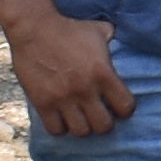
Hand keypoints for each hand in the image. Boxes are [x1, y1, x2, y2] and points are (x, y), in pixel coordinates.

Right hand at [2, 3, 130, 139]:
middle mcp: (85, 89)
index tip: (118, 106)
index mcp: (103, 73)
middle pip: (104, 126)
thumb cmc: (68, 29)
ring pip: (81, 132)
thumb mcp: (98, 31)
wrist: (34, 28)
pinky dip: (60, 127)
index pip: (126, 107)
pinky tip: (61, 118)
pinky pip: (56, 130)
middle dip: (104, 123)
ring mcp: (63, 98)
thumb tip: (122, 42)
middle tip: (99, 115)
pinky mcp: (42, 102)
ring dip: (83, 127)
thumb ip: (113, 40)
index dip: (125, 109)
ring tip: (80, 119)